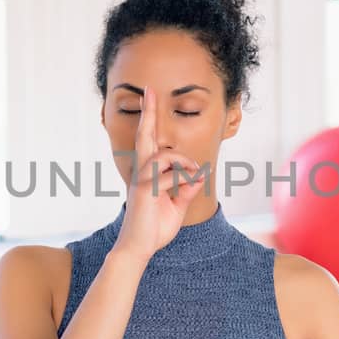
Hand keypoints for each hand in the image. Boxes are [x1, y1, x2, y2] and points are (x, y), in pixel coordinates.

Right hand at [113, 84, 204, 262]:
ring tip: (193, 176)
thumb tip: (199, 175)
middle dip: (149, 112)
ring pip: (166, 156)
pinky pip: (171, 177)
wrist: (139, 248)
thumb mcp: (177, 207)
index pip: (150, 143)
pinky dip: (184, 182)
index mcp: (148, 174)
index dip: (150, 121)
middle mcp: (142, 172)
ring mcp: (141, 179)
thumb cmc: (154, 229)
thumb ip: (187, 190)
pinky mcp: (144, 189)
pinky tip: (186, 190)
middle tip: (148, 89)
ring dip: (184, 164)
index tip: (149, 98)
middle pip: (145, 135)